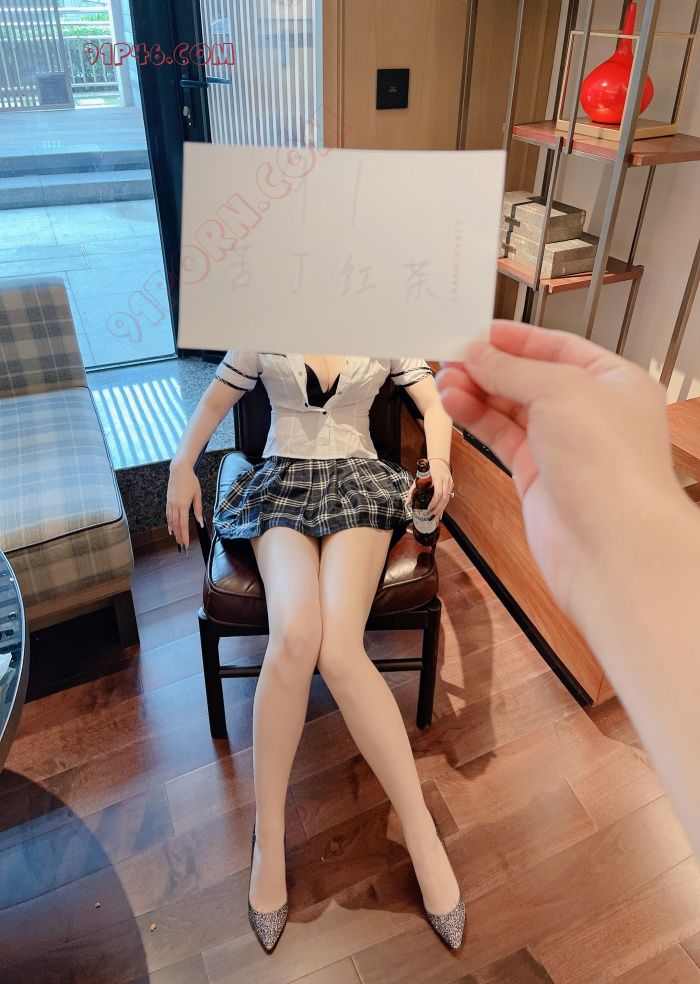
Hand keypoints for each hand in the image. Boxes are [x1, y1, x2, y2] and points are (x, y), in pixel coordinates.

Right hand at [166, 460, 202, 548]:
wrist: (179, 471)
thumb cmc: (190, 481)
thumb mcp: (198, 495)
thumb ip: (198, 509)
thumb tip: (200, 522)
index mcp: (183, 505)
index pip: (183, 525)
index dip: (185, 536)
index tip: (186, 544)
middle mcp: (175, 506)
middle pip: (176, 526)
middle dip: (179, 537)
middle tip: (182, 546)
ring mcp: (170, 504)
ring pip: (171, 522)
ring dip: (174, 532)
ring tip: (177, 540)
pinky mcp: (168, 501)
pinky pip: (168, 515)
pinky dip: (169, 524)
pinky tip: (171, 529)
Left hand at [404, 459, 452, 519]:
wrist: (439, 461)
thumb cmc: (428, 469)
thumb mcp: (419, 478)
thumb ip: (413, 490)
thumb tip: (408, 502)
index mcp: (437, 478)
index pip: (438, 493)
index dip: (434, 502)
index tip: (429, 509)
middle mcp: (445, 480)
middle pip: (444, 498)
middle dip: (437, 509)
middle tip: (431, 515)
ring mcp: (449, 483)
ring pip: (447, 499)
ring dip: (441, 509)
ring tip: (435, 516)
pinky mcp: (451, 485)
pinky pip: (448, 497)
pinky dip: (444, 505)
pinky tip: (440, 511)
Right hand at [436, 320, 683, 620]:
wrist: (610, 545)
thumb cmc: (610, 466)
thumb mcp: (560, 391)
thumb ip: (513, 369)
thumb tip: (479, 353)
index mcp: (615, 383)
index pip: (559, 348)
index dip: (518, 338)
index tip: (478, 332)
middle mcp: (591, 414)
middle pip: (531, 378)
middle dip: (491, 367)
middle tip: (452, 356)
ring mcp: (564, 448)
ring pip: (512, 410)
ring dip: (477, 393)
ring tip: (444, 381)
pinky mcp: (538, 479)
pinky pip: (503, 439)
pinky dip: (478, 420)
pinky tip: (455, 405)